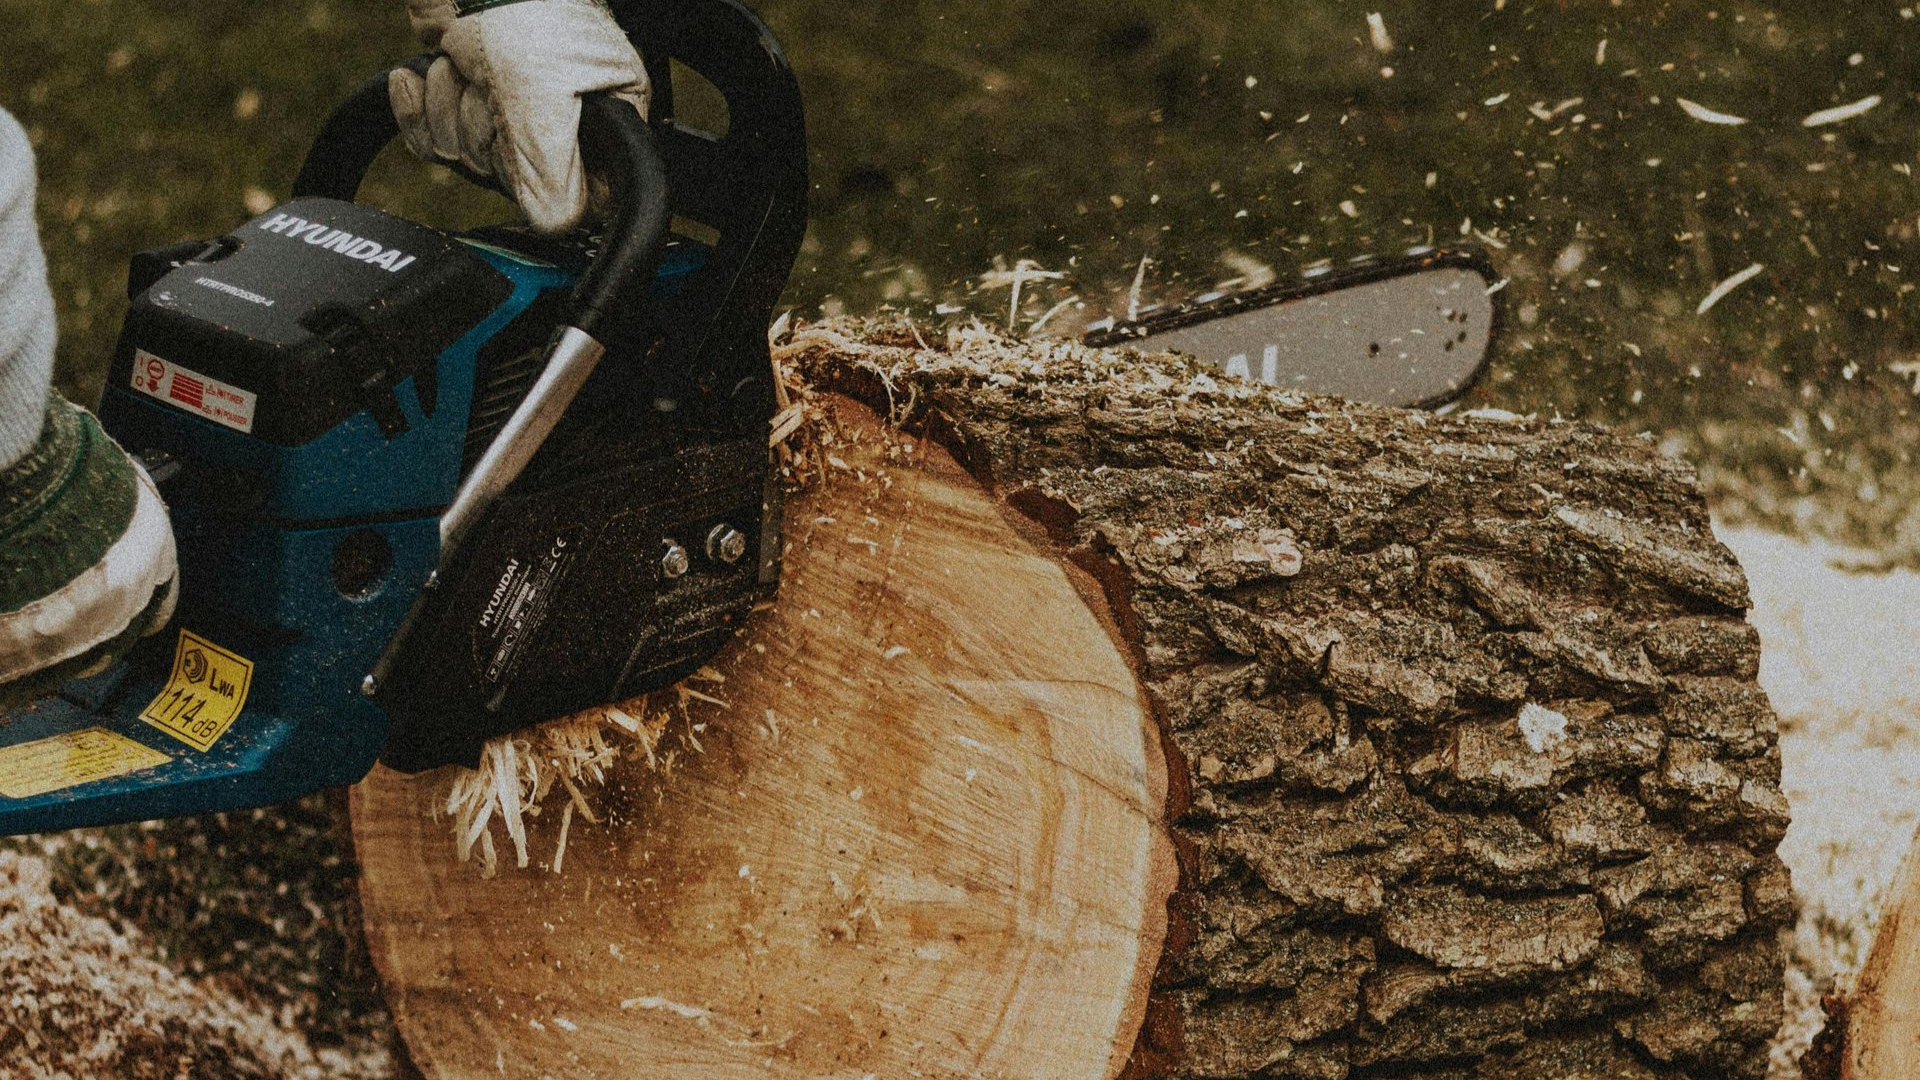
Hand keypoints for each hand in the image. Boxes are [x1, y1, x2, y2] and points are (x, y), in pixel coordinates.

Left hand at [391, 0, 649, 232]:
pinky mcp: (467, 99)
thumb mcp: (543, 94)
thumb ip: (553, 175)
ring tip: (463, 65)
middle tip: (492, 87)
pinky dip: (417, 108)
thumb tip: (556, 227)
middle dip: (482, 131)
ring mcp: (513, 113)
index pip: (580, 198)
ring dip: (448, 110)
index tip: (521, 144)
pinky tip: (417, 77)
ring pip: (467, 158)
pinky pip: (433, 139)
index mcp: (609, 121)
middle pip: (511, 178)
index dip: (540, 181)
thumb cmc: (526, 5)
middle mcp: (565, 122)